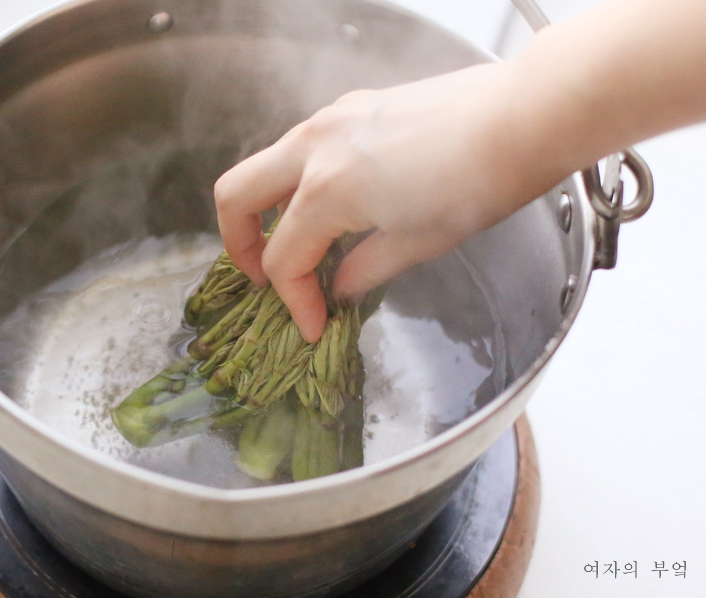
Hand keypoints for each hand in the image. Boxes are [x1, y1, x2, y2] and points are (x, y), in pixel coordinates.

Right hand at [214, 62, 536, 341]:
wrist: (524, 115)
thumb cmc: (480, 182)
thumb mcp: (419, 242)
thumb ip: (365, 268)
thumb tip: (339, 287)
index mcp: (328, 190)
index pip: (284, 258)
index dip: (293, 301)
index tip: (313, 325)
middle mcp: (315, 147)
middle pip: (237, 196)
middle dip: (239, 245)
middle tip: (262, 277)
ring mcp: (332, 120)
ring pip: (267, 166)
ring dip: (270, 210)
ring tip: (303, 245)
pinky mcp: (353, 107)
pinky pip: (303, 147)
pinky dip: (299, 182)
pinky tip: (336, 205)